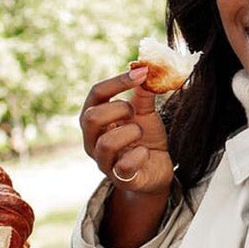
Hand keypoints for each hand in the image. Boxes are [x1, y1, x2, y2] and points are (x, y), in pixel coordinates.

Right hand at [79, 68, 173, 195]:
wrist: (158, 168)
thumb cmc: (146, 138)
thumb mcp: (145, 113)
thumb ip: (143, 93)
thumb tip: (145, 68)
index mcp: (95, 119)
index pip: (96, 94)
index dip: (117, 81)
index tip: (141, 73)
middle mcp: (92, 140)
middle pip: (90, 118)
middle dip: (118, 109)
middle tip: (134, 112)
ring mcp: (103, 162)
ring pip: (106, 143)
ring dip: (130, 132)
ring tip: (140, 133)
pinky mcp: (120, 179)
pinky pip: (123, 166)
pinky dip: (139, 155)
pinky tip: (145, 152)